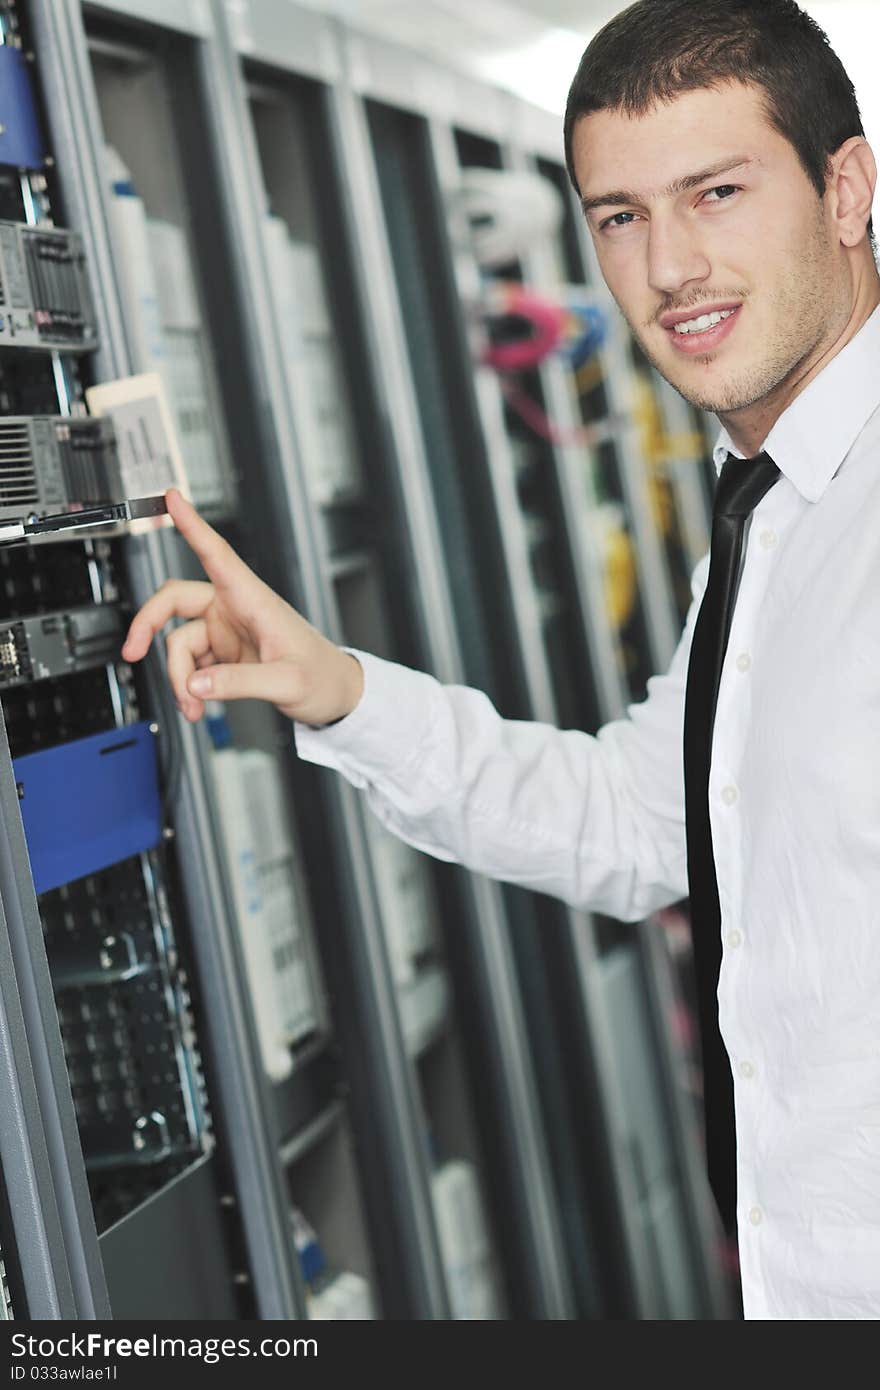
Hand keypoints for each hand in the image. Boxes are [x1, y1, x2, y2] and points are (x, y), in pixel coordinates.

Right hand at [121, 489, 363, 726]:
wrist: (336, 695)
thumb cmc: (323, 677)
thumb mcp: (286, 682)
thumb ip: (238, 683)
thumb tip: (195, 685)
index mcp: (254, 600)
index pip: (217, 554)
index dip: (193, 525)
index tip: (172, 497)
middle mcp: (235, 609)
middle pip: (173, 600)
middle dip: (148, 626)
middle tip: (133, 652)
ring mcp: (227, 630)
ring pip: (179, 642)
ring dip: (179, 677)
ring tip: (194, 706)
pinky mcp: (224, 652)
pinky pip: (191, 664)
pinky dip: (190, 686)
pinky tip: (200, 703)